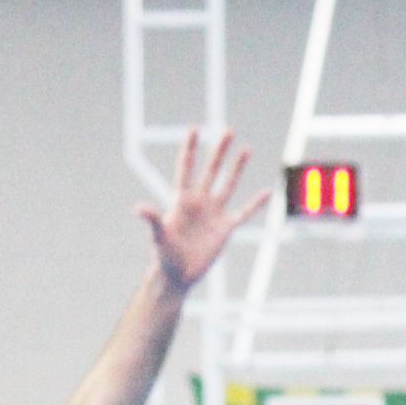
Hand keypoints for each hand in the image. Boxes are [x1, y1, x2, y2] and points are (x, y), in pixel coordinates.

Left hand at [136, 128, 269, 291]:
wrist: (178, 275)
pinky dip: (255, 204)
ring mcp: (213, 213)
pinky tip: (267, 192)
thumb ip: (153, 219)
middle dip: (219, 151)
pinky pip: (244, 212)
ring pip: (228, 184)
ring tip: (246, 149)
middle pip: (211, 170)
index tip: (194, 129)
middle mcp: (199, 202)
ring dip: (237, 168)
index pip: (186, 168)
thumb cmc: (164, 256)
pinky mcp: (225, 228)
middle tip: (228, 130)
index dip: (190, 148)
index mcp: (182, 200)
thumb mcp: (158, 236)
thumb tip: (139, 208)